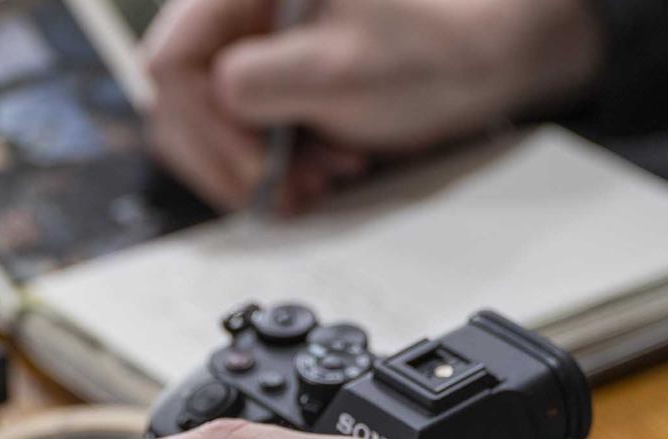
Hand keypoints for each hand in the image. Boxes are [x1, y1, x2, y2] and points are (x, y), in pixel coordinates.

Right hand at [143, 0, 605, 210]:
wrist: (493, 58)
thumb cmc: (435, 47)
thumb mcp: (340, 70)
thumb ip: (257, 81)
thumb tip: (213, 102)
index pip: (174, 61)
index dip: (205, 127)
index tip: (255, 170)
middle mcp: (241, 9)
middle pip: (182, 96)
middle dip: (228, 156)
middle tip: (275, 192)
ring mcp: (254, 44)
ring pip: (207, 120)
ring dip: (253, 167)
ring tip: (310, 184)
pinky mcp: (272, 78)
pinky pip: (242, 131)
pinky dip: (274, 165)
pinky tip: (317, 173)